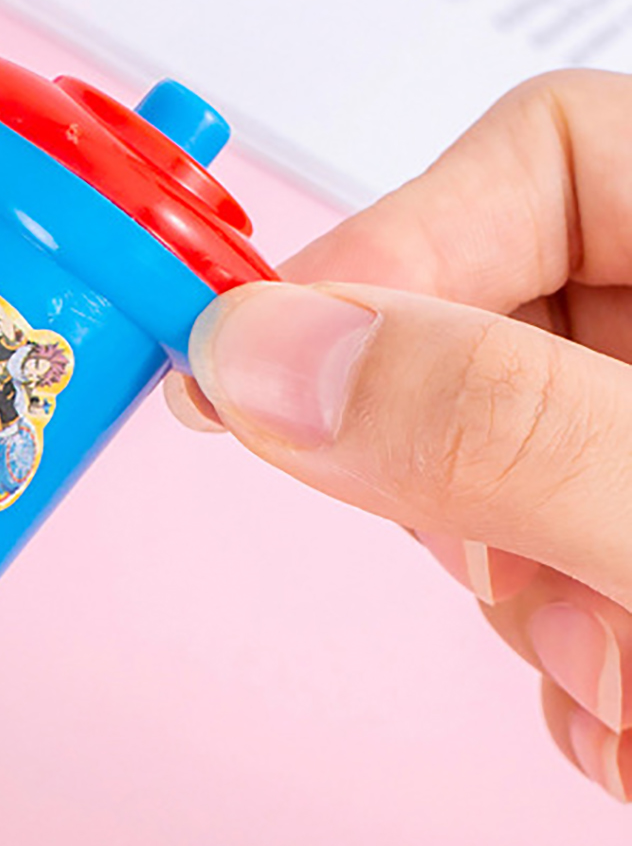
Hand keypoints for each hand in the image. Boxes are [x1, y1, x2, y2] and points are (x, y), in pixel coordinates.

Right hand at [166, 71, 631, 799]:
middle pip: (485, 349)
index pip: (541, 154)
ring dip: (540, 618)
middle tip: (539, 568)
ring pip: (500, 502)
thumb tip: (264, 360)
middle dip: (471, 492)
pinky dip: (585, 691)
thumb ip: (486, 423)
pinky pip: (551, 612)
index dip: (387, 250)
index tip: (261, 369)